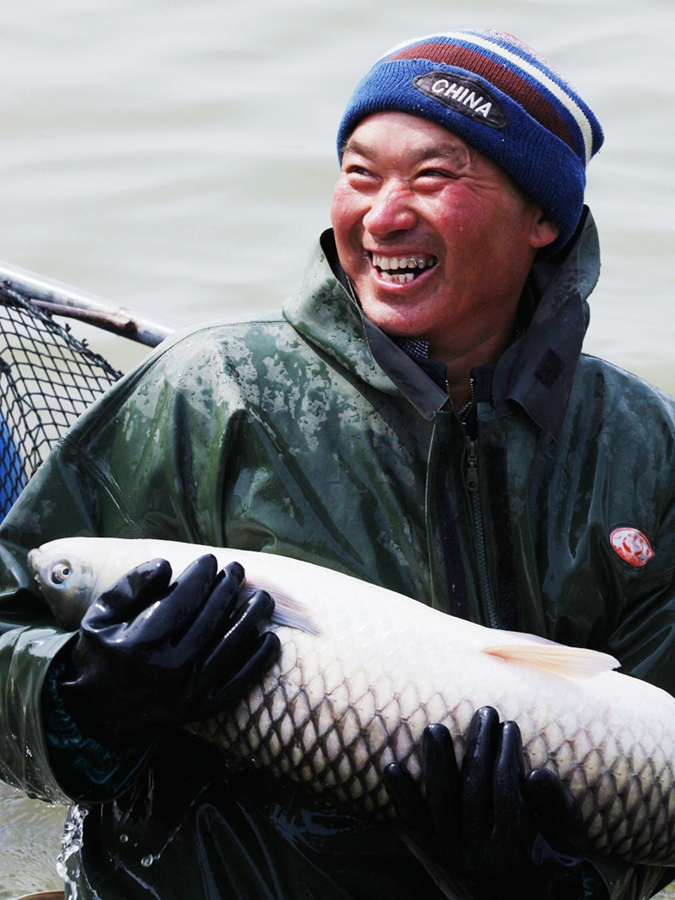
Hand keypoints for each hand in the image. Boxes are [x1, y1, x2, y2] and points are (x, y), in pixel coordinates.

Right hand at [59, 554, 279, 747]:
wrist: (97, 711)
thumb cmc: (101, 653)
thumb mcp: (101, 615)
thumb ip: (131, 587)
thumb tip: (166, 564)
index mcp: (141, 643)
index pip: (182, 600)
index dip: (200, 576)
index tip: (210, 560)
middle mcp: (168, 669)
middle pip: (210, 619)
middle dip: (227, 589)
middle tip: (238, 570)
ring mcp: (188, 692)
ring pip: (229, 648)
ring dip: (250, 619)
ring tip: (262, 597)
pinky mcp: (201, 708)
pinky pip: (237, 683)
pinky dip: (257, 662)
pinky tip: (270, 639)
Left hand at [383, 707, 592, 899]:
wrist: (525, 895)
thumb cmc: (553, 856)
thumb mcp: (570, 837)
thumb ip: (558, 806)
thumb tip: (536, 773)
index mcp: (519, 851)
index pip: (506, 790)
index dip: (507, 753)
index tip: (510, 725)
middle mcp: (482, 856)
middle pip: (473, 790)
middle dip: (478, 746)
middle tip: (485, 713)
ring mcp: (453, 855)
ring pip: (442, 802)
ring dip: (437, 762)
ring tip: (436, 728)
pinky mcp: (433, 851)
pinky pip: (415, 822)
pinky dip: (402, 796)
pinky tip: (392, 768)